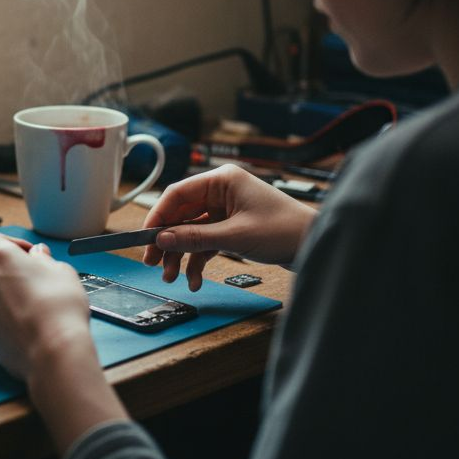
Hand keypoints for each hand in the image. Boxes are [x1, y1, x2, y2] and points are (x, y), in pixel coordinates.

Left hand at [0, 233, 129, 451]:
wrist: (54, 352)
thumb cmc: (60, 307)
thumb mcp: (62, 271)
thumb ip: (44, 260)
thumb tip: (38, 258)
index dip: (12, 245)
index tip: (30, 256)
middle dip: (11, 276)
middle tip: (38, 285)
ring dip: (9, 301)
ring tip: (36, 312)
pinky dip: (8, 325)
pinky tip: (30, 331)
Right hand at [143, 164, 318, 290]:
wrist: (314, 244)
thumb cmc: (284, 230)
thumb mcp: (235, 236)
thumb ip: (196, 238)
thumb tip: (163, 239)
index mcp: (222, 180)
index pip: (177, 194)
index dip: (158, 217)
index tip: (144, 238)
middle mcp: (221, 191)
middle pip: (181, 215)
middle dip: (168, 241)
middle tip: (153, 262)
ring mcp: (226, 210)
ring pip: (191, 231)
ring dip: (181, 254)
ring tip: (172, 276)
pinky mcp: (232, 227)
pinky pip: (205, 242)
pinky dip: (198, 259)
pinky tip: (194, 278)